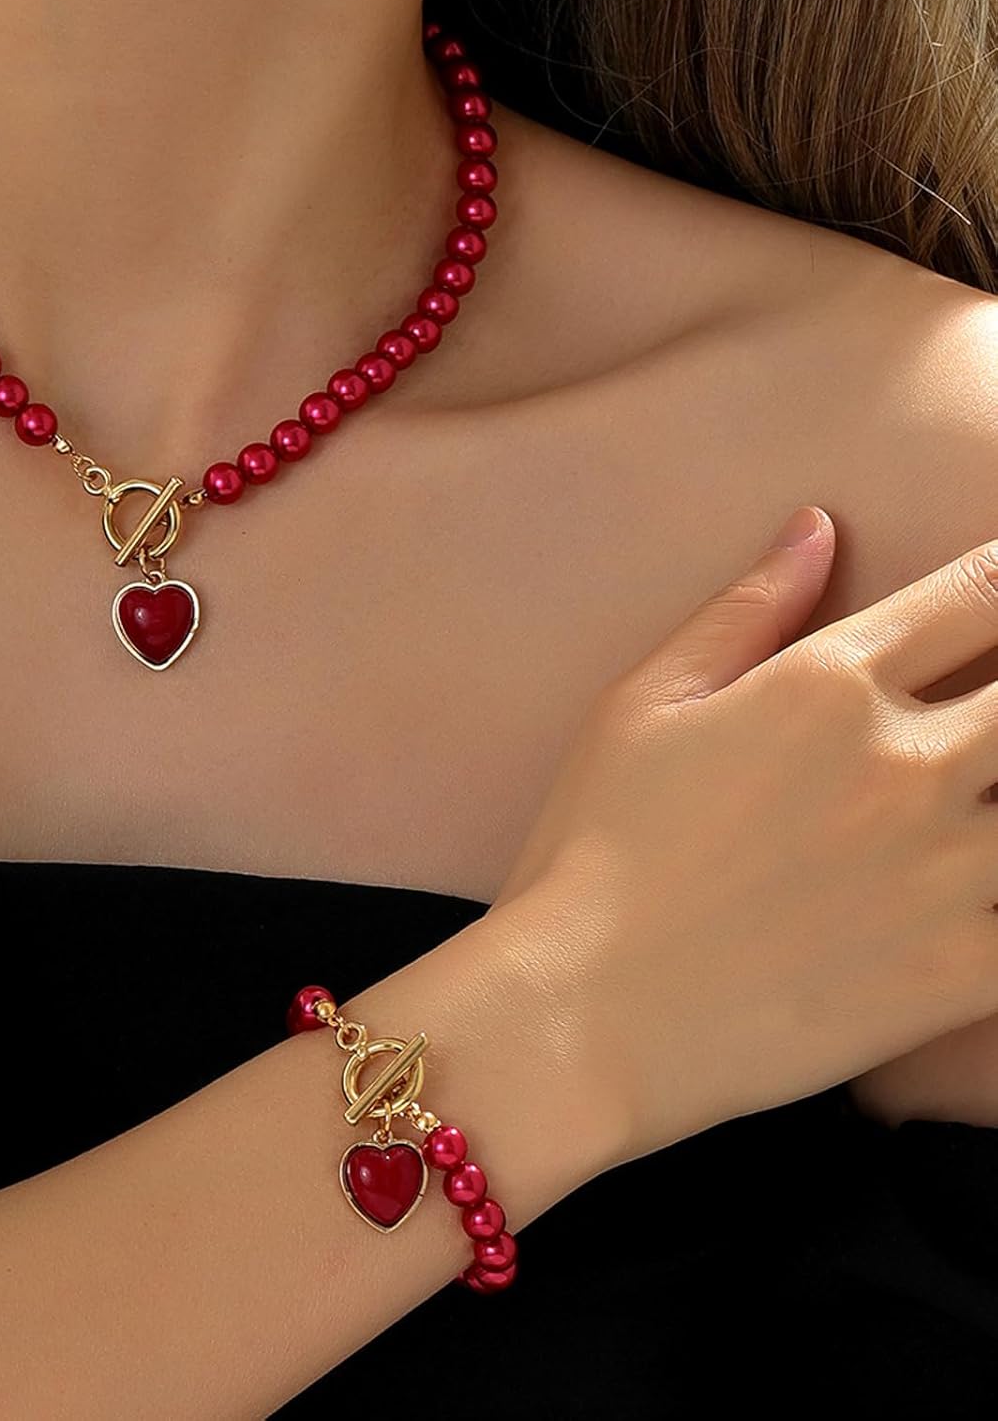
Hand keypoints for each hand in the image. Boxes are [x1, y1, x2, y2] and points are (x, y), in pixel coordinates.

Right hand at [487, 504, 997, 1162]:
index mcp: (826, 685)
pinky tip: (983, 888)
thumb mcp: (640, 707)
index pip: (985, 590)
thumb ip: (741, 610)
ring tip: (985, 793)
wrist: (581, 1013)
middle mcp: (906, 763)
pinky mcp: (965, 970)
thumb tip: (816, 526)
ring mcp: (947, 869)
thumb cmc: (592, 851)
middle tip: (990, 712)